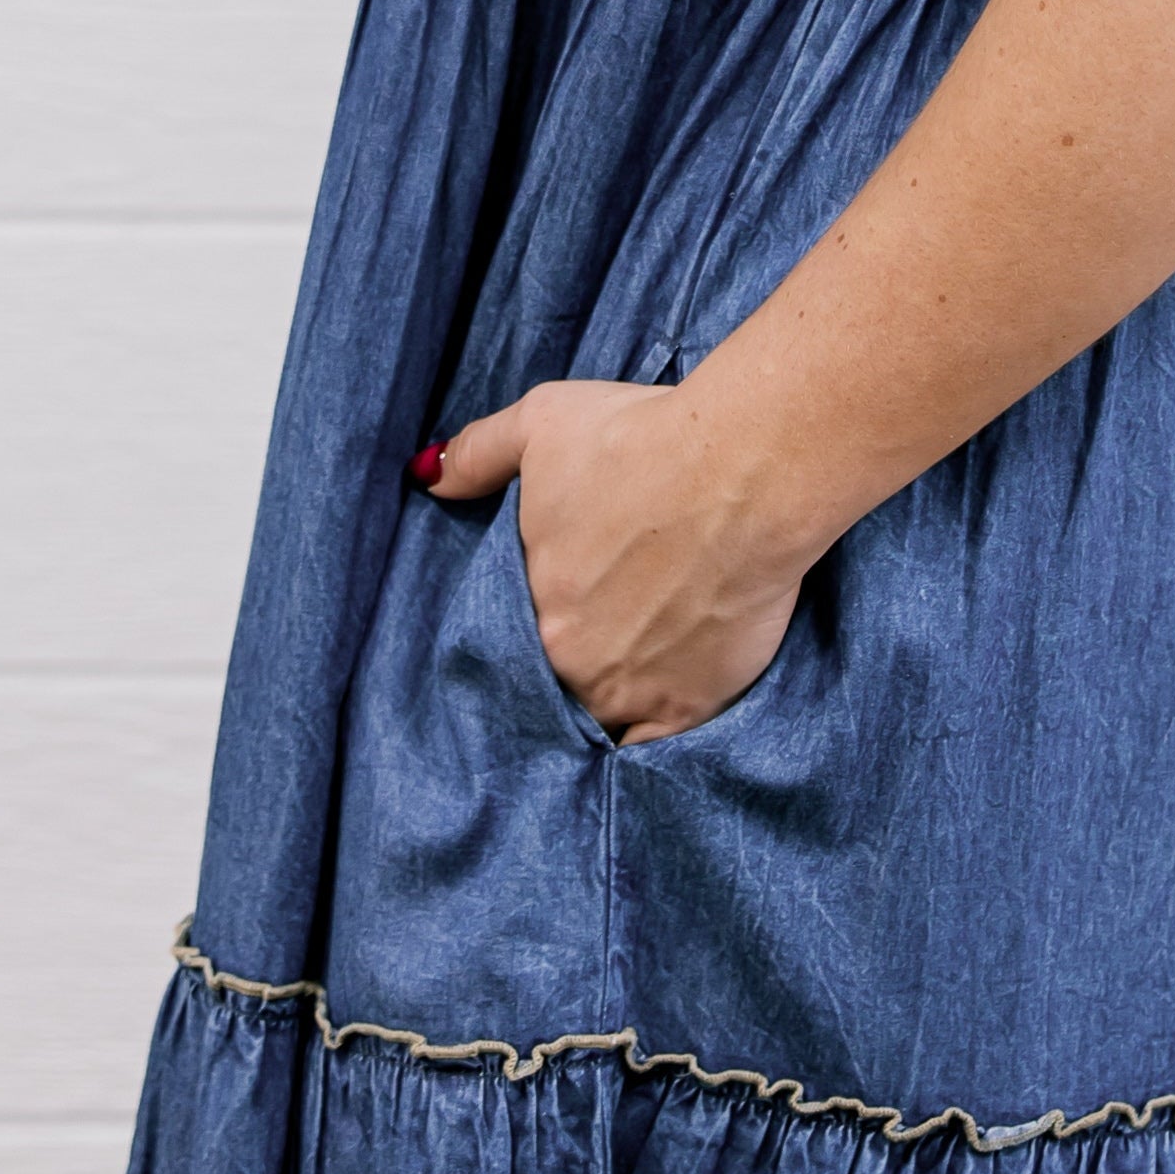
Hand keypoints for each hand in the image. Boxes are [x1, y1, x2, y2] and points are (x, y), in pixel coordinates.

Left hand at [416, 379, 807, 741]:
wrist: (747, 472)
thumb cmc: (644, 439)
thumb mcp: (542, 423)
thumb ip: (478, 453)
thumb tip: (427, 477)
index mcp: (533, 604)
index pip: (514, 633)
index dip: (540, 616)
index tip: (565, 598)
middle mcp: (572, 661)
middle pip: (559, 674)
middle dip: (576, 653)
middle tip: (608, 621)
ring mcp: (631, 692)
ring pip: (602, 714)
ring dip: (610, 695)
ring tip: (634, 664)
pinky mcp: (692, 707)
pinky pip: (652, 751)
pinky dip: (646, 739)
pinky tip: (653, 715)